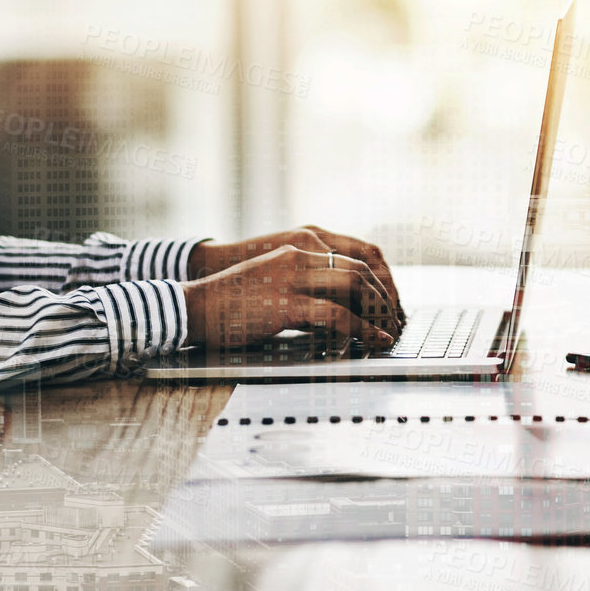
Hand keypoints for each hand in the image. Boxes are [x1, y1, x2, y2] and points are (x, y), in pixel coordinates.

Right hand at [188, 226, 404, 329]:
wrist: (192, 307)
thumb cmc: (228, 304)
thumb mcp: (271, 284)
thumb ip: (302, 289)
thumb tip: (336, 312)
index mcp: (297, 249)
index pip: (354, 256)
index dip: (379, 280)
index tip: (390, 303)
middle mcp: (299, 256)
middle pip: (360, 269)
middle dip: (385, 297)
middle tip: (396, 320)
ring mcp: (292, 278)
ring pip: (355, 287)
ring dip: (378, 312)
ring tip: (390, 332)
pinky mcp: (286, 304)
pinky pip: (336, 314)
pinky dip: (361, 329)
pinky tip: (372, 341)